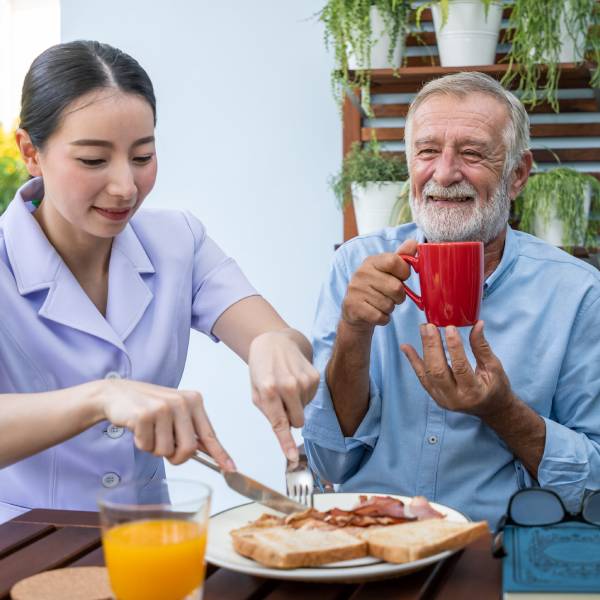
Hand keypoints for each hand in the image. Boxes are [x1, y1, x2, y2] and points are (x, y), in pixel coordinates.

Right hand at [98, 379, 234, 468]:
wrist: (117, 394)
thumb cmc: (148, 407)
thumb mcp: (175, 413)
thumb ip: (191, 431)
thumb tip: (209, 453)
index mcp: (194, 401)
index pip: (210, 434)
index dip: (220, 455)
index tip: (231, 470)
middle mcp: (182, 402)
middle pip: (188, 449)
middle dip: (175, 456)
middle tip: (164, 446)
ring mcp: (163, 407)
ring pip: (166, 451)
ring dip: (154, 448)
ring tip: (149, 430)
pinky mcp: (144, 415)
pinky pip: (147, 446)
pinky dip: (141, 443)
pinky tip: (138, 428)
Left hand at [248, 330, 319, 460]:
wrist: (275, 342)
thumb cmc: (262, 368)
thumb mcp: (255, 390)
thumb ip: (268, 412)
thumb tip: (287, 429)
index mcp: (268, 390)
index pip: (279, 424)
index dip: (286, 443)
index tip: (291, 458)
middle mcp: (288, 385)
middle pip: (297, 421)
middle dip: (290, 418)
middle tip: (281, 402)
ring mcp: (304, 380)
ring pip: (304, 410)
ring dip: (295, 404)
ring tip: (286, 385)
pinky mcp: (315, 376)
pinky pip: (311, 399)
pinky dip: (303, 394)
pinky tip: (295, 379)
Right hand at [342, 239, 416, 329]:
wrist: (354, 312)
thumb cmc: (376, 289)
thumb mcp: (387, 271)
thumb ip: (401, 258)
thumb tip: (414, 243)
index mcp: (371, 261)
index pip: (394, 261)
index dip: (403, 272)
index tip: (401, 278)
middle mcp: (361, 273)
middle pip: (396, 287)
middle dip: (399, 296)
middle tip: (391, 296)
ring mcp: (355, 290)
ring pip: (389, 304)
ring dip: (390, 308)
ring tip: (380, 304)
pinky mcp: (353, 308)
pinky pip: (380, 317)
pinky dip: (383, 319)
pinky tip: (375, 313)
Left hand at [400, 321, 512, 417]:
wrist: (491, 409)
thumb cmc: (495, 387)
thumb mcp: (494, 368)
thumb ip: (482, 347)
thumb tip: (477, 324)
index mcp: (473, 392)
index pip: (460, 367)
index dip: (454, 347)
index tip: (450, 328)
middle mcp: (455, 398)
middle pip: (438, 371)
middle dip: (432, 346)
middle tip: (430, 326)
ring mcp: (442, 399)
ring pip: (428, 373)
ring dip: (423, 349)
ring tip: (423, 329)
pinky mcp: (434, 396)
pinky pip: (421, 377)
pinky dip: (413, 361)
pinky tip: (406, 347)